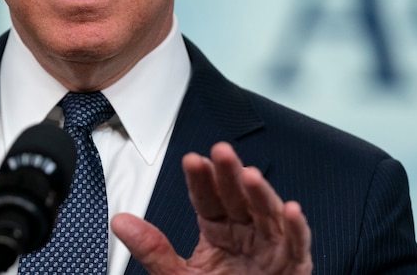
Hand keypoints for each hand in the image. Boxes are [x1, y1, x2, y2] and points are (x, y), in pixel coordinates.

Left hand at [111, 142, 311, 274]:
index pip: (207, 198)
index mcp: (218, 230)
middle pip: (237, 198)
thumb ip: (153, 250)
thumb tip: (119, 221)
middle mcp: (245, 232)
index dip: (200, 179)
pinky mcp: (294, 266)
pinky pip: (298, 245)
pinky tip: (292, 210)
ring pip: (268, 214)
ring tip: (250, 175)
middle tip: (221, 152)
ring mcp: (271, 247)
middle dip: (229, 174)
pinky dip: (297, 228)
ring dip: (261, 193)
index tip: (192, 160)